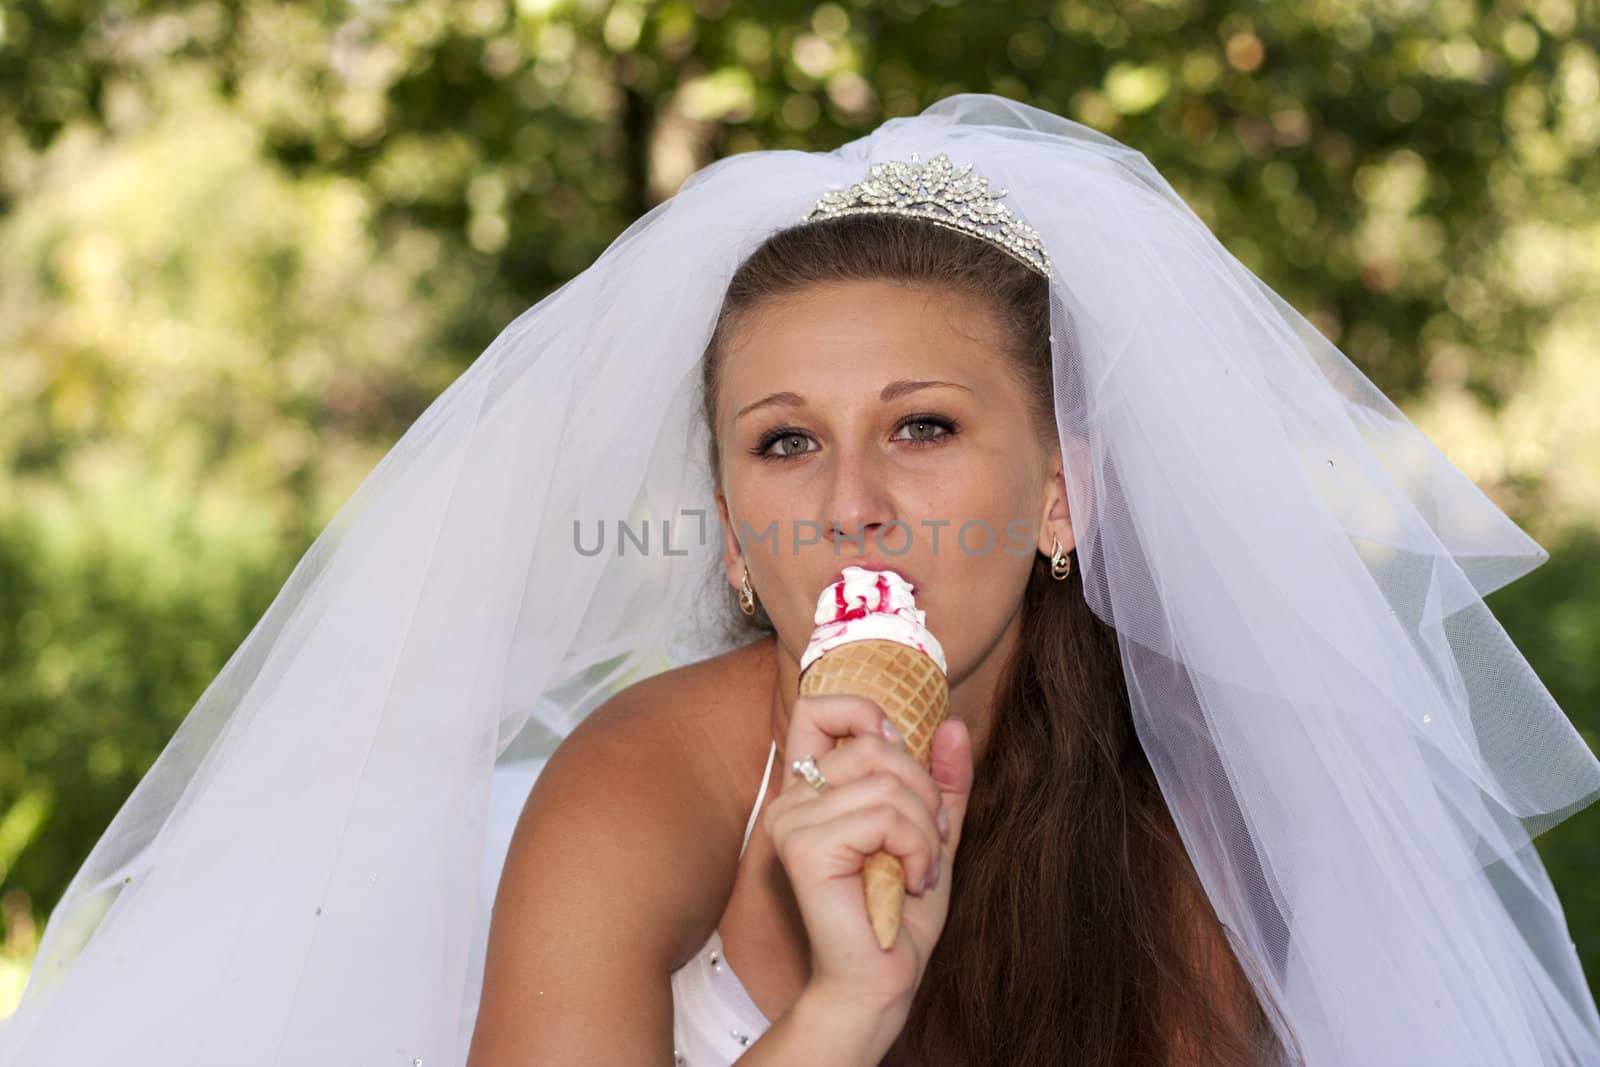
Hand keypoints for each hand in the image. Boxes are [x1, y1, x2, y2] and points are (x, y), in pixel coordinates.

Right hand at [763, 693, 974, 1025]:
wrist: (880, 983)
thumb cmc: (899, 915)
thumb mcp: (932, 834)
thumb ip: (942, 782)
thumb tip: (955, 725)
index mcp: (810, 791)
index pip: (818, 708)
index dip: (867, 716)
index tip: (901, 763)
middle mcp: (790, 800)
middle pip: (873, 745)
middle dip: (922, 792)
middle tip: (926, 843)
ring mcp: (791, 822)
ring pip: (886, 782)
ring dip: (924, 830)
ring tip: (919, 870)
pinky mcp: (805, 848)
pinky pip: (884, 815)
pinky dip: (917, 848)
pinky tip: (911, 881)